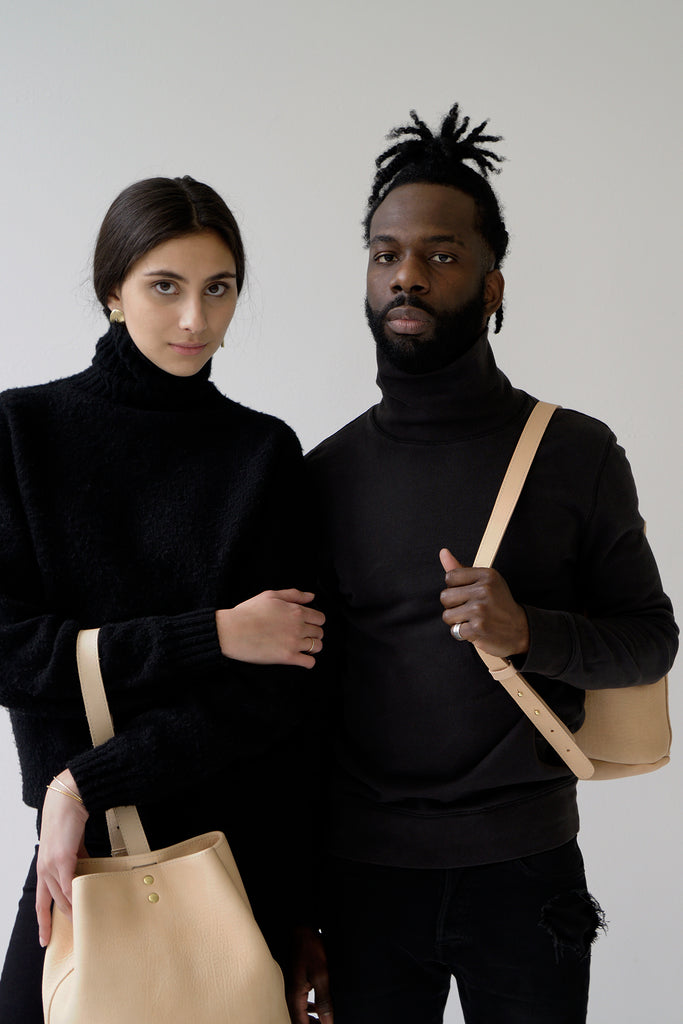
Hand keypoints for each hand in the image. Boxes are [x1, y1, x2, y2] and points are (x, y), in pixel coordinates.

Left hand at [36, 770, 88, 946]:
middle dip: (58, 921)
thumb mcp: (70, 844)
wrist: (68, 798)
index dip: (43, 920)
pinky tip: (82, 906)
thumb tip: (84, 871)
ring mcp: (51, 864)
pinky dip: (74, 897)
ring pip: (60, 896)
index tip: (45, 938)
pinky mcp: (62, 858)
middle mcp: (44, 868)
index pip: (42, 899)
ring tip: (83, 923)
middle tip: (71, 935)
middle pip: (50, 902)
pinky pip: (68, 885)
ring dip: (71, 910)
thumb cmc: (68, 817)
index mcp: (44, 865)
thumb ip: (75, 859)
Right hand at [216, 590, 324, 668]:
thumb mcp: (271, 595)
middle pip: (320, 632)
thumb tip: (312, 597)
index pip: (320, 618)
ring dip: (312, 647)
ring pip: (317, 647)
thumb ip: (294, 594)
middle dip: (313, 634)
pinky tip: (300, 659)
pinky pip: (309, 662)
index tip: (307, 624)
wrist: (232, 631)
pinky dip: (308, 662)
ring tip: (301, 647)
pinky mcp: (287, 657)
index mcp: (296, 611)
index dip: (315, 621)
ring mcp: (294, 643)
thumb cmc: (248, 612)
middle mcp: (299, 627)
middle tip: (302, 636)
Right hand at [287, 925, 333, 1023]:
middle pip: (299, 1021)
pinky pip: (301, 1003)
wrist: (301, 929)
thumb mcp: (321, 975)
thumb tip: (327, 1022)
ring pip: (300, 1013)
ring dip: (311, 1020)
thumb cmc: (309, 949)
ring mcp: (292, 989)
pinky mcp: (296, 983)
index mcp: (295, 997)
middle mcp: (290, 996)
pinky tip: (319, 1007)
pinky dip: (310, 1010)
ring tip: (324, 1021)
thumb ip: (324, 1001)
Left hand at [439, 548, 529, 657]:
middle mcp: (484, 590)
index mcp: (487, 575)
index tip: (468, 594)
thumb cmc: (497, 603)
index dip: (454, 588)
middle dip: (453, 606)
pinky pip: (455, 630)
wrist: (519, 629)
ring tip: (473, 619)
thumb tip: (443, 552)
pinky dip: (463, 633)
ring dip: (456, 621)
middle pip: (445, 596)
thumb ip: (460, 569)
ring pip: (447, 615)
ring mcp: (481, 609)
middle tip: (470, 609)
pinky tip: (477, 629)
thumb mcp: (485, 582)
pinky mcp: (478, 628)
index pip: (450, 577)